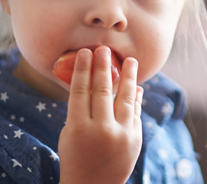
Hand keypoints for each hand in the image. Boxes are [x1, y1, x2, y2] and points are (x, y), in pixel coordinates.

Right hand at [58, 46, 142, 183]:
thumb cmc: (75, 157)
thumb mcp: (69, 134)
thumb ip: (80, 110)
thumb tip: (93, 82)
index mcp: (78, 128)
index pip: (80, 91)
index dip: (83, 70)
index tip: (85, 53)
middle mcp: (101, 130)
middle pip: (102, 90)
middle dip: (103, 67)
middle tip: (104, 49)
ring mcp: (121, 135)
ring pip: (126, 98)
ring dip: (129, 77)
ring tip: (131, 60)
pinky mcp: (135, 139)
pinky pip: (135, 112)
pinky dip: (136, 98)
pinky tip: (136, 86)